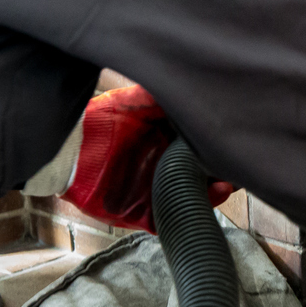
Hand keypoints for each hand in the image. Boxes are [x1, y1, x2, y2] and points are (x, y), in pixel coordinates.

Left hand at [62, 85, 232, 233]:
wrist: (68, 150)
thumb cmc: (100, 120)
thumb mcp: (135, 101)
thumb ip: (162, 97)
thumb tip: (194, 86)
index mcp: (163, 144)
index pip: (199, 149)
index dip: (216, 147)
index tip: (234, 142)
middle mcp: (161, 168)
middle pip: (200, 175)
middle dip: (221, 173)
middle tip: (237, 168)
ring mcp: (151, 193)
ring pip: (191, 197)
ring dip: (212, 193)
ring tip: (225, 185)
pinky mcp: (139, 214)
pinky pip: (169, 220)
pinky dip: (188, 214)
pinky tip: (204, 199)